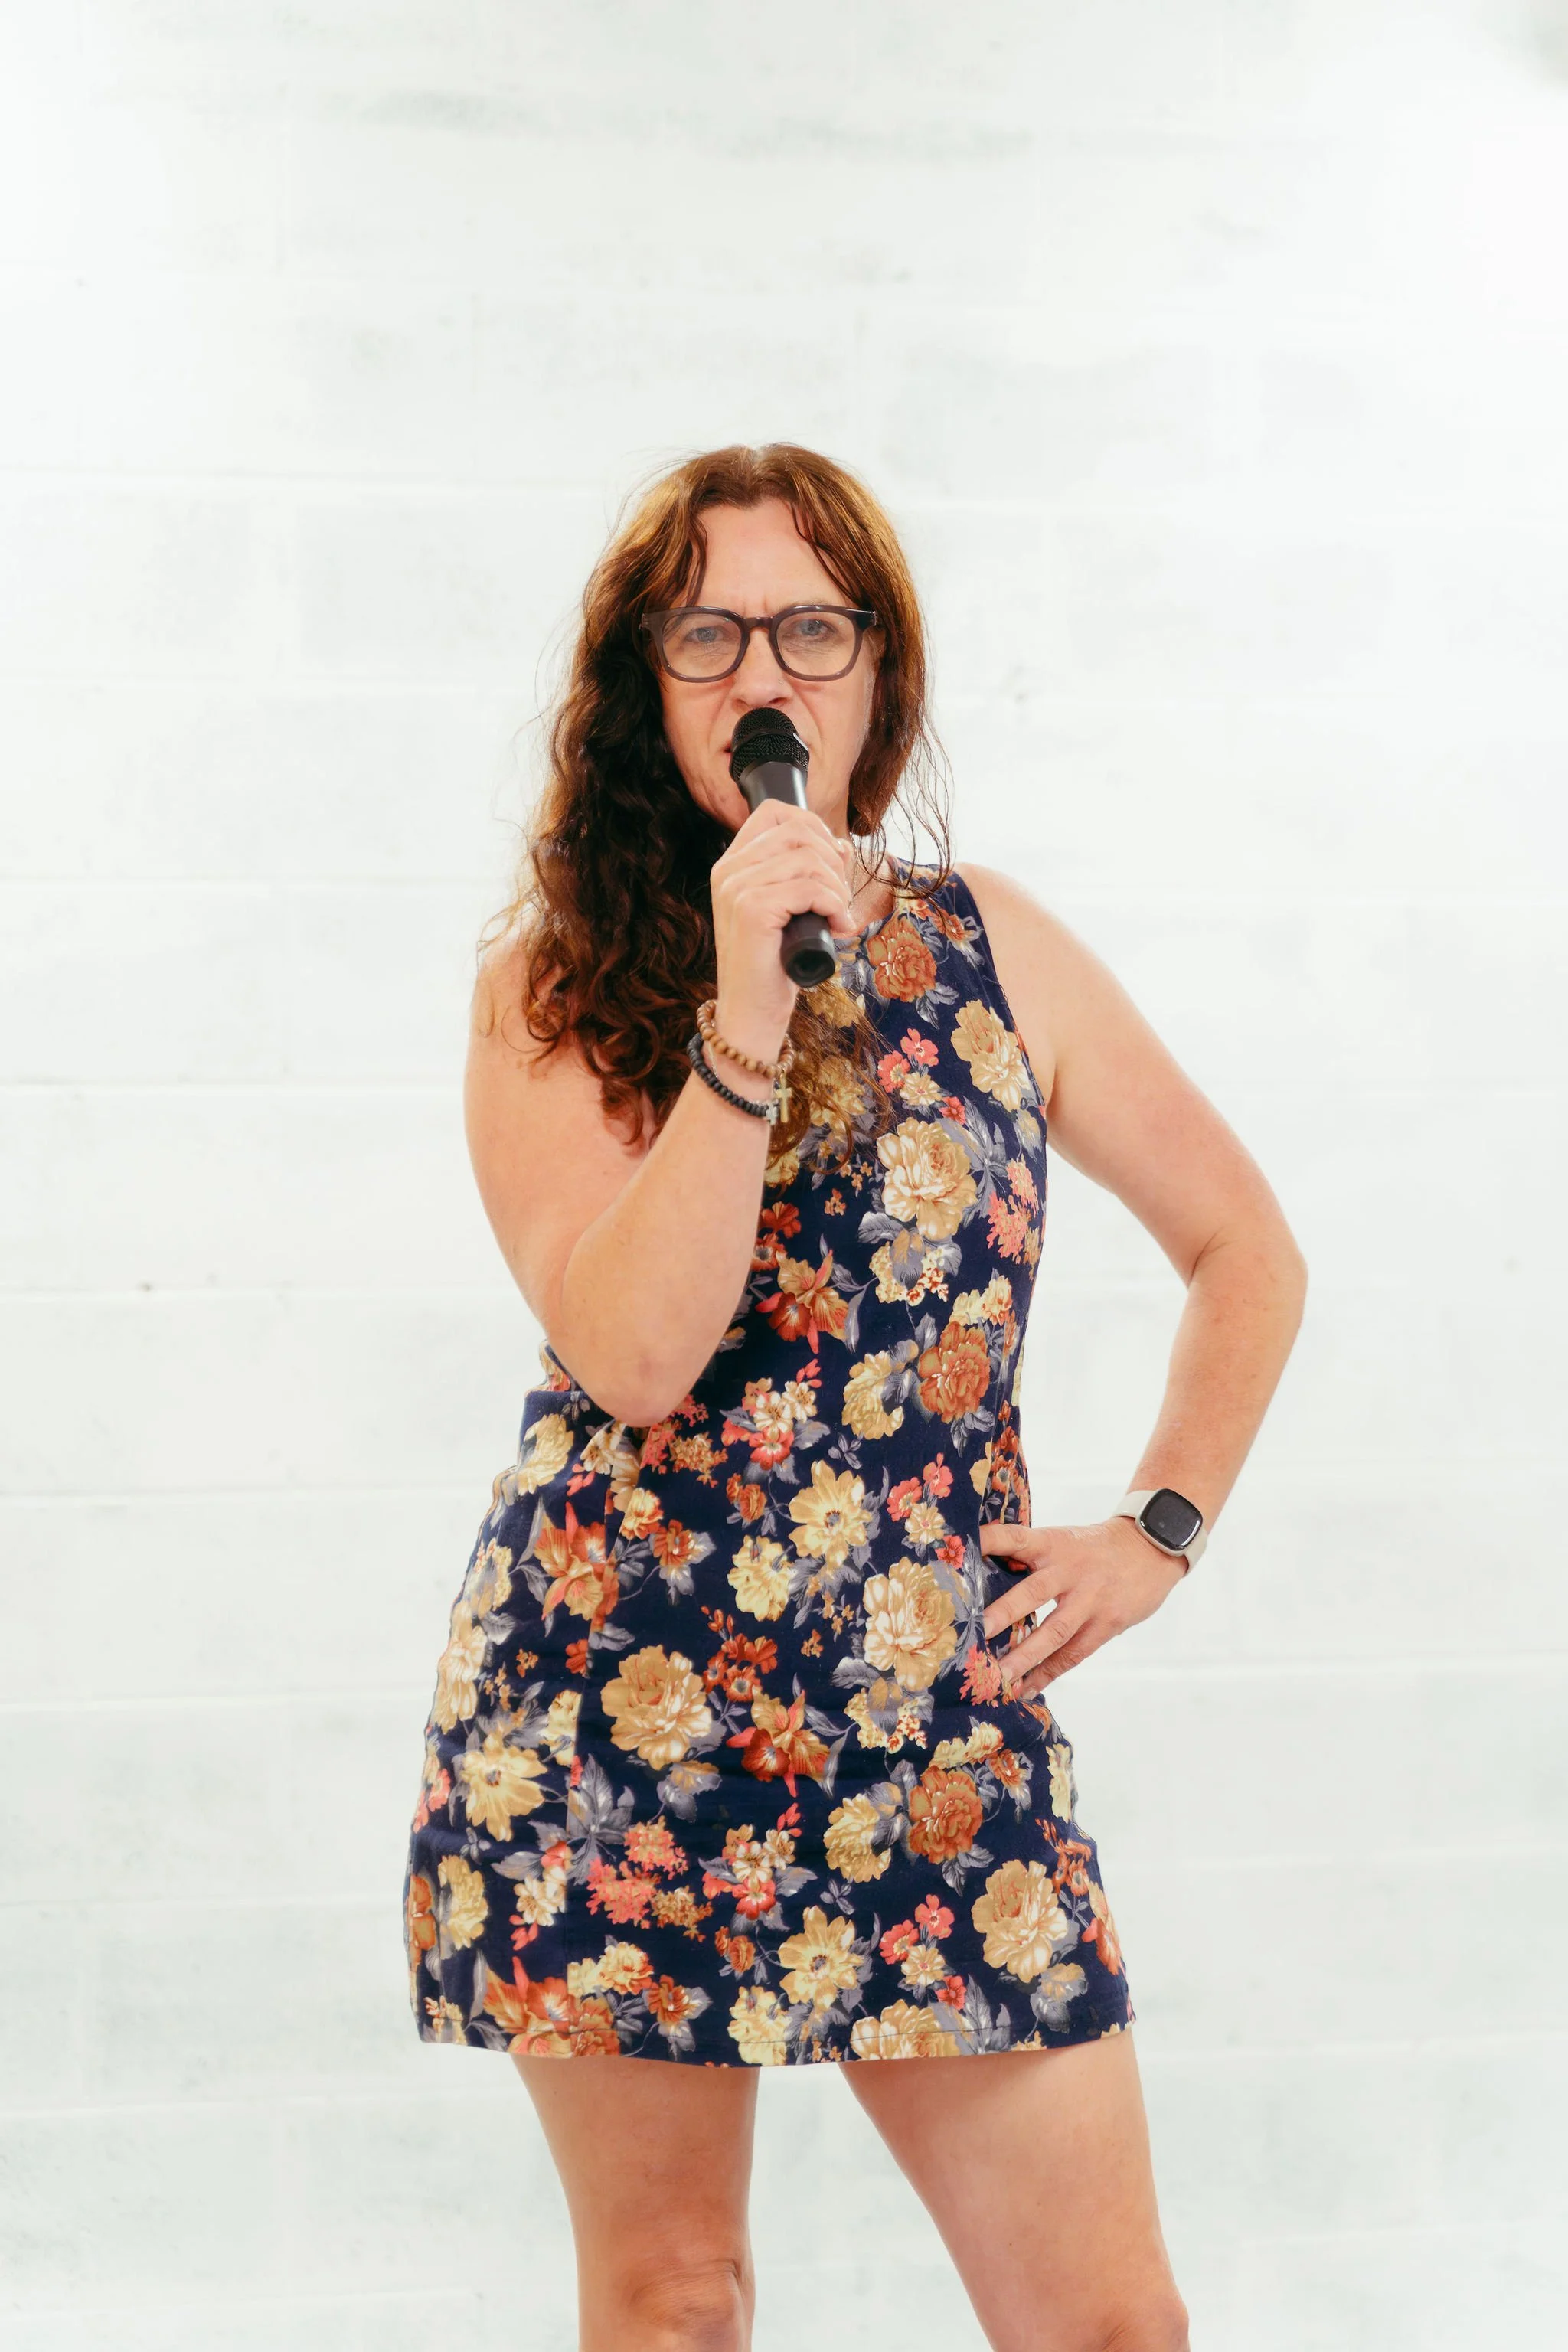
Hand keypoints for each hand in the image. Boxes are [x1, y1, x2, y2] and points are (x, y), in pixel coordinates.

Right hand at [709, 800, 855, 1060]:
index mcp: (732, 864)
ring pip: (809, 858)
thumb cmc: (774, 965)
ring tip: (838, 918)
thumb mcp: (794, 910)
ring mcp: (736, 888)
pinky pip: (811, 888)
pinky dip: (835, 906)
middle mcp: (728, 871)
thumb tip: (841, 845)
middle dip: (832, 861)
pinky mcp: (751, 910)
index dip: (813, 828)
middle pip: (798, 829)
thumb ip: (810, 875)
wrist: (751, 1013)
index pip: (775, 811)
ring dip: (838, 888)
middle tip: (839, 899)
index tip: (830, 864)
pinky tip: (837, 928)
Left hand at [979, 1516, 1186, 1696]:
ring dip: (1024, 1657)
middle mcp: (1070, 1570)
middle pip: (1033, 1593)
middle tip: (977, 1631)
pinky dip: (1049, 1672)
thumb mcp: (1066, 1540)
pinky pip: (1074, 1653)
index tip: (961, 1551)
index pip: (1015, 1538)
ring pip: (1054, 1632)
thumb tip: (986, 1576)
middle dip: (1004, 1613)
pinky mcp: (1107, 1623)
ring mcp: (1091, 1600)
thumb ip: (1034, 1557)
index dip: (989, 1542)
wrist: (1154, 1547)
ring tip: (998, 1677)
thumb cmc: (1096, 1547)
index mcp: (1054, 1543)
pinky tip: (1028, 1687)